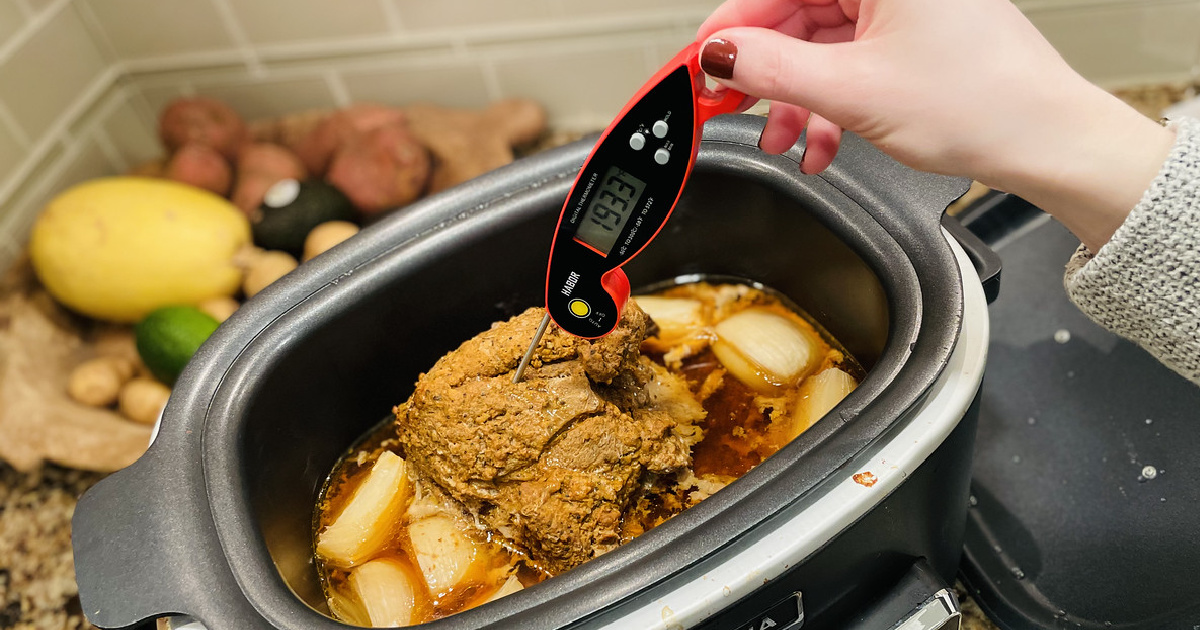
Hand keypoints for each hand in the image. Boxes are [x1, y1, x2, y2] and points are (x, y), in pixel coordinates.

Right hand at [697, 0, 1174, 249]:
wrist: (1047, 142)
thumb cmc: (985, 103)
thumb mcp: (853, 90)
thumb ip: (772, 69)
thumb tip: (719, 54)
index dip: (731, 26)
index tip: (700, 63)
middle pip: (796, 12)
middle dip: (765, 71)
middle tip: (731, 107)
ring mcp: (905, 5)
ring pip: (820, 42)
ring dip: (796, 97)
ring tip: (785, 139)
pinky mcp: (914, 35)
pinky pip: (849, 60)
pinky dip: (828, 101)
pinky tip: (820, 141)